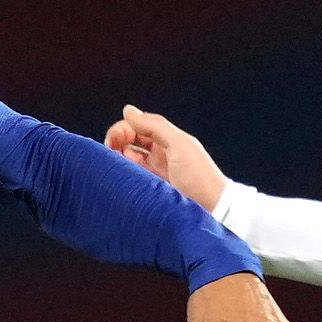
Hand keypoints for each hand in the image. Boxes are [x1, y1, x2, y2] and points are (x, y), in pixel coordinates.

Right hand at [107, 107, 227, 209]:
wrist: (212, 211)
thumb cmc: (200, 177)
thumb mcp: (179, 144)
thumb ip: (154, 125)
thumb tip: (127, 110)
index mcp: (168, 140)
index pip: (137, 126)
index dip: (122, 129)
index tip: (111, 142)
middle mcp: (160, 154)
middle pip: (130, 141)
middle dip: (116, 143)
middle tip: (109, 153)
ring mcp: (155, 173)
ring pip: (128, 159)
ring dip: (117, 159)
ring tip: (115, 168)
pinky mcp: (151, 190)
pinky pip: (132, 178)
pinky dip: (123, 175)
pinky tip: (120, 178)